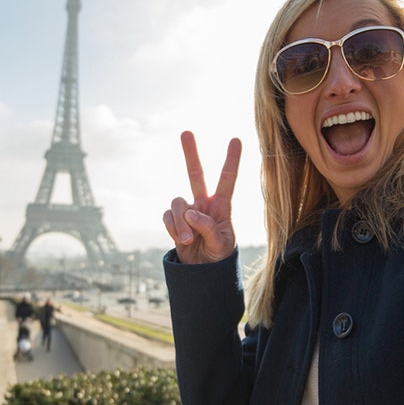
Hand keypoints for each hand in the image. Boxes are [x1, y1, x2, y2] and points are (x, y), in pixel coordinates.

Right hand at [162, 131, 241, 263]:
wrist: (202, 272)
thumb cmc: (218, 257)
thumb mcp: (221, 245)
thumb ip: (208, 227)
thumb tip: (191, 212)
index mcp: (221, 206)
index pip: (227, 180)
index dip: (231, 160)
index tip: (235, 139)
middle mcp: (203, 203)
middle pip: (196, 174)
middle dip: (190, 153)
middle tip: (186, 132)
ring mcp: (187, 211)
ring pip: (178, 202)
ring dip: (180, 222)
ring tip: (187, 240)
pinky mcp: (174, 221)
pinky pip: (167, 216)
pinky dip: (172, 228)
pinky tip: (180, 239)